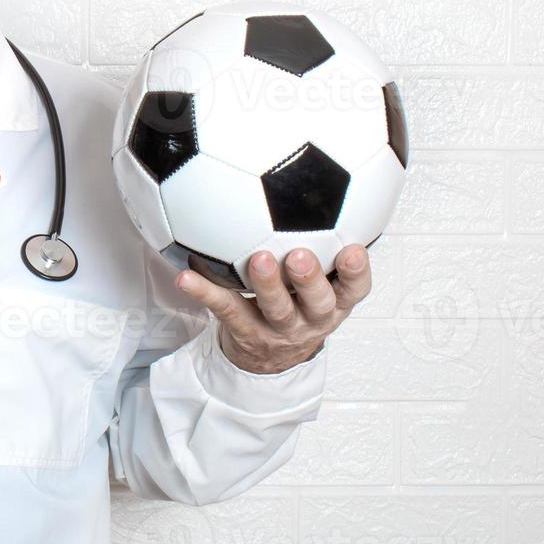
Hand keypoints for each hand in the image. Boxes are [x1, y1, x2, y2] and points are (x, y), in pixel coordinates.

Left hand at [174, 244, 372, 373]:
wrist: (271, 358)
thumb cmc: (299, 305)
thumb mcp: (324, 285)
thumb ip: (328, 246)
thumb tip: (331, 185)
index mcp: (335, 302)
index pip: (355, 289)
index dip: (356, 271)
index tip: (352, 250)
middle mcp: (312, 318)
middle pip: (317, 302)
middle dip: (310, 279)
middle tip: (298, 256)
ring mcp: (279, 329)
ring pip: (275, 308)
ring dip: (266, 283)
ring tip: (257, 259)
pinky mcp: (245, 331)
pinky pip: (224, 309)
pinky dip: (204, 291)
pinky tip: (187, 277)